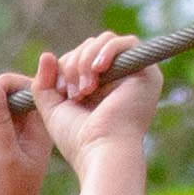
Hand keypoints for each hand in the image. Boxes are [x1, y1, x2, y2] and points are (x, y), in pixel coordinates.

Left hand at [32, 29, 160, 167]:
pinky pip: (128, 43)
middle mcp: (121, 80)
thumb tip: (46, 55)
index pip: (81, 56)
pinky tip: (96, 70)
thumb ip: (45, 84)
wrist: (102, 153)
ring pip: (106, 41)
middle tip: (74, 93)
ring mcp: (136, 76)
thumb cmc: (79, 140)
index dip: (66, 65)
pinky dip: (107, 51)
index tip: (62, 91)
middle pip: (92, 46)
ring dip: (86, 60)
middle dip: (74, 63)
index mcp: (102, 87)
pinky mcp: (148, 73)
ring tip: (85, 88)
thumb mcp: (54, 108)